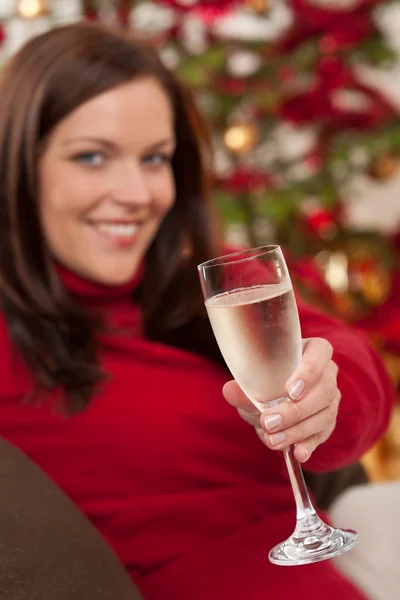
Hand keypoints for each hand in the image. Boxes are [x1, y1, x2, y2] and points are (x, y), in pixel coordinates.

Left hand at [222, 338, 340, 462]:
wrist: (269, 401)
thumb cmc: (264, 381)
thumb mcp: (252, 381)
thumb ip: (244, 387)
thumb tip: (230, 391)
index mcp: (312, 350)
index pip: (321, 353)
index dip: (309, 372)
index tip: (289, 391)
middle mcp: (327, 373)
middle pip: (324, 390)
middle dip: (296, 410)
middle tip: (269, 421)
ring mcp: (330, 399)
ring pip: (324, 415)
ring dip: (298, 430)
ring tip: (273, 439)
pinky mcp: (328, 422)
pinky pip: (322, 434)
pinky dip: (309, 445)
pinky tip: (298, 453)